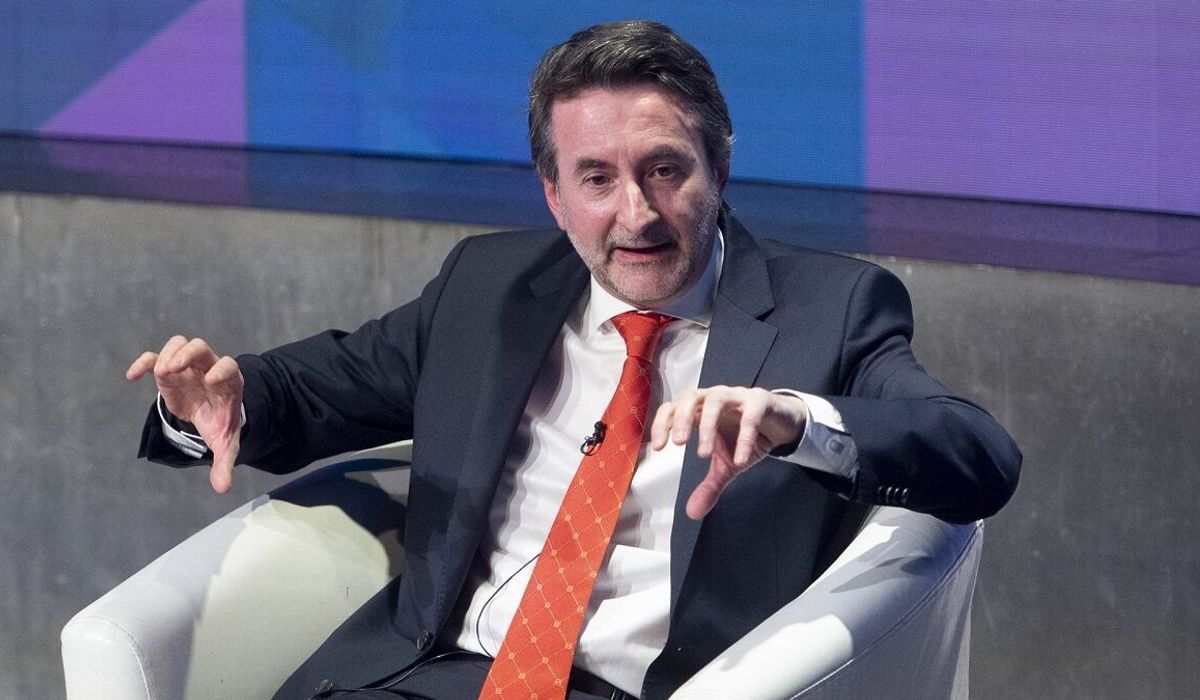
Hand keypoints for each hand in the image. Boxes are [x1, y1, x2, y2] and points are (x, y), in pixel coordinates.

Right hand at [126, 336, 243, 493]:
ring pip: (179, 345)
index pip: (229, 366)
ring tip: (159, 374)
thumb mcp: (225, 443)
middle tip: (173, 368)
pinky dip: (143, 362)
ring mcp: (187, 366)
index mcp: (228, 382)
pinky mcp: (169, 371)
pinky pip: (154, 358)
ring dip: (167, 355)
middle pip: (200, 348)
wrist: (211, 413)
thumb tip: (222, 488)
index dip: (221, 370)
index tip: (210, 381)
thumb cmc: (221, 423)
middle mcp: (208, 368)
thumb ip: (225, 462)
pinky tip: (132, 377)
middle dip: (187, 354)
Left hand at [651, 386, 806, 519]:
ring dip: (708, 426)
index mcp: (701, 410)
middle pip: (691, 396)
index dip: (662, 424)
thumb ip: (710, 485)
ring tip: (703, 454)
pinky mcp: (761, 401)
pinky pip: (751, 415)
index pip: (673, 408)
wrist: (782, 424)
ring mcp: (737, 396)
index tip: (657, 448)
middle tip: (678, 444)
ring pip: (716, 399)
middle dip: (682, 419)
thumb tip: (692, 513)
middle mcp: (715, 398)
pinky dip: (745, 436)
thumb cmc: (747, 436)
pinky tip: (741, 460)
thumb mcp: (727, 465)